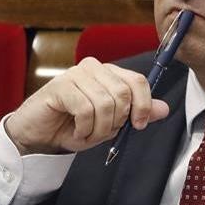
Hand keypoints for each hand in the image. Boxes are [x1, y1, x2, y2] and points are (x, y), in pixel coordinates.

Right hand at [4, 57, 169, 154]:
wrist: (41, 137)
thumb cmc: (73, 126)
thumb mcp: (111, 124)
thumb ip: (136, 114)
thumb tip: (164, 108)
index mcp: (109, 74)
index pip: (137, 81)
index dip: (143, 105)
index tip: (137, 125)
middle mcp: (94, 68)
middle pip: (122, 94)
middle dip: (115, 121)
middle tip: (101, 132)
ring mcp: (75, 74)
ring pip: (104, 103)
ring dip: (98, 128)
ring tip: (86, 133)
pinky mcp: (60, 85)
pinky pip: (84, 109)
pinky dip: (84, 128)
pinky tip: (76, 130)